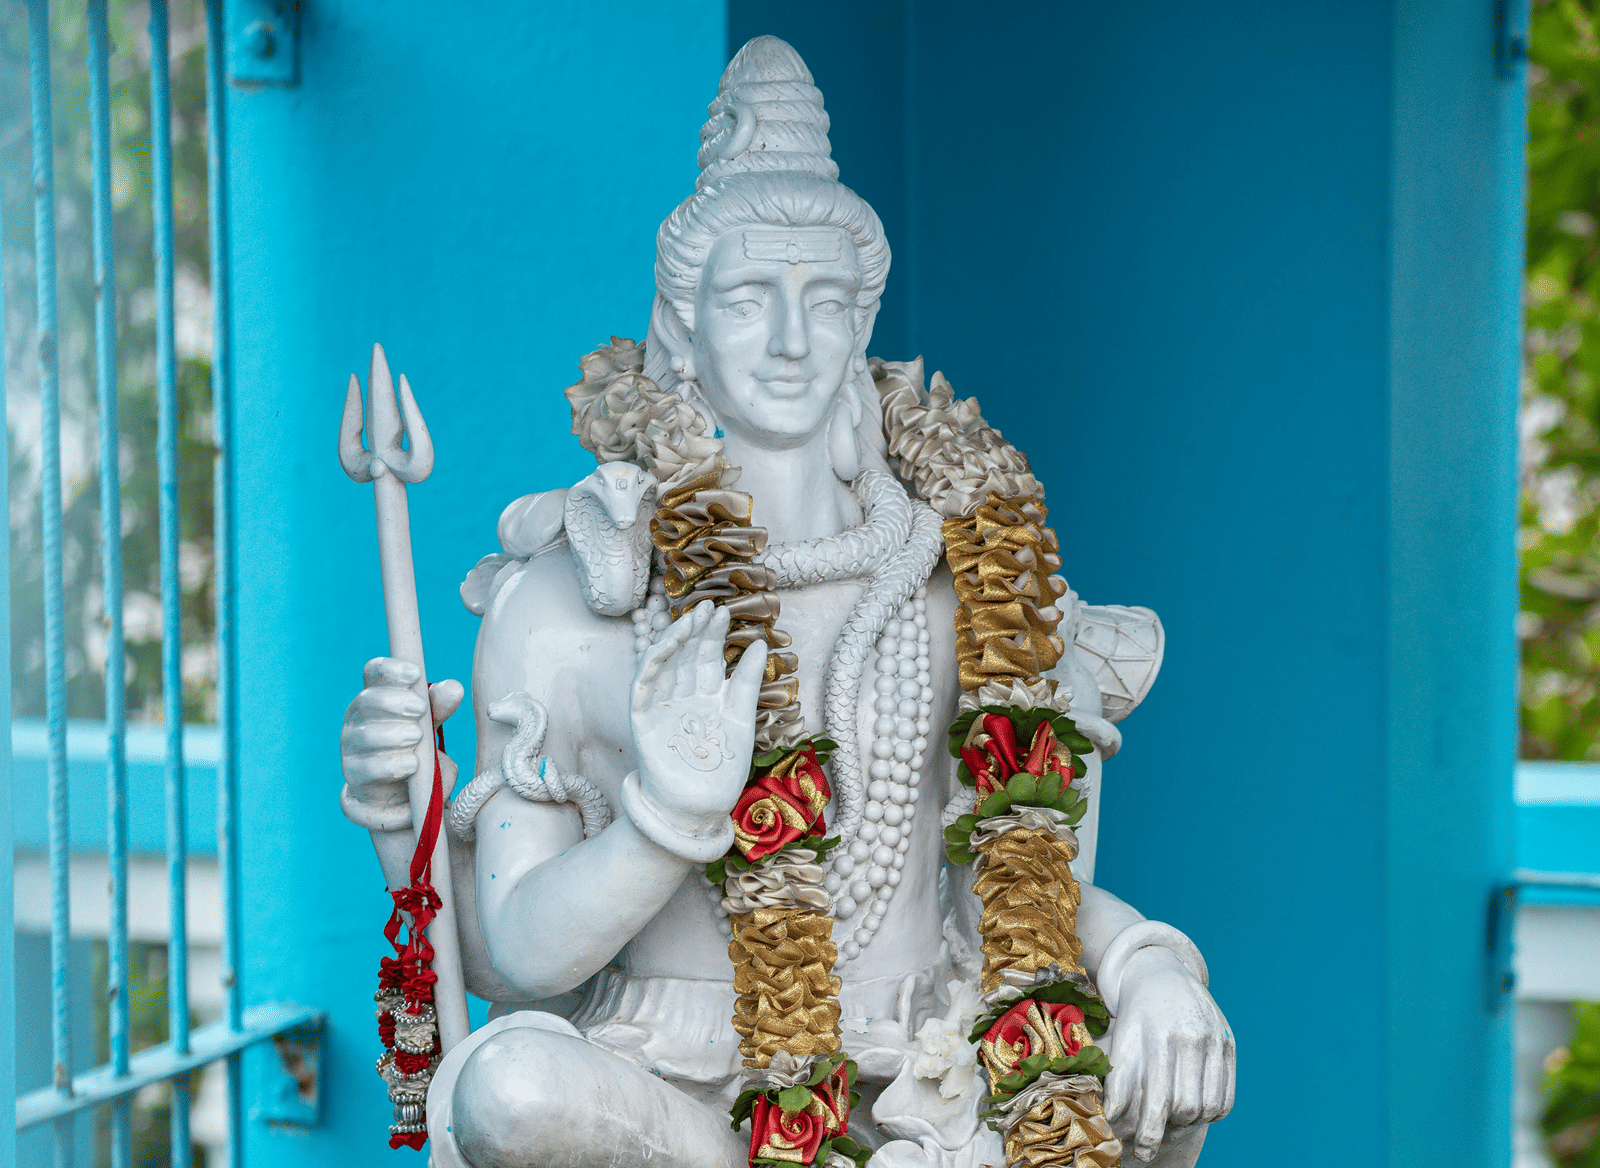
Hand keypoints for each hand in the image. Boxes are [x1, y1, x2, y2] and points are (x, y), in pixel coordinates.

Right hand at [340, 656, 463, 794]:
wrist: (402, 792)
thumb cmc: (416, 747)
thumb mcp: (431, 723)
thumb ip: (439, 705)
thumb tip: (454, 687)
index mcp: (377, 694)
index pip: (374, 672)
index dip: (391, 669)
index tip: (415, 673)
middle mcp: (358, 716)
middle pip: (367, 700)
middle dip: (394, 702)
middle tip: (420, 709)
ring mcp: (351, 745)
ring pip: (366, 735)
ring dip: (394, 734)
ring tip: (417, 737)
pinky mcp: (354, 774)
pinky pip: (368, 768)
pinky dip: (392, 765)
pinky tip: (412, 764)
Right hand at [630, 600, 766, 825]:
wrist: (699, 808)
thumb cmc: (722, 769)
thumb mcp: (742, 719)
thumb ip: (748, 682)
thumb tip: (762, 643)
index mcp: (706, 697)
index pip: (708, 658)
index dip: (714, 635)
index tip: (724, 612)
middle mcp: (683, 697)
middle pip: (687, 656)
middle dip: (696, 631)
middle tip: (708, 606)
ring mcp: (661, 706)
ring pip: (665, 664)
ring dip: (675, 640)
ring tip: (691, 620)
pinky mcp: (642, 718)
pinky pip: (643, 685)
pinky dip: (652, 663)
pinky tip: (666, 644)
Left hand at [1103, 947, 1233, 1160]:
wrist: (1162, 974)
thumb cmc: (1135, 1014)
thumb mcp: (1121, 1041)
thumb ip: (1118, 1081)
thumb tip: (1110, 1121)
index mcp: (1159, 1036)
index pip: (1161, 1099)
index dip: (1151, 1132)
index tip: (1142, 1151)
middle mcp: (1192, 1036)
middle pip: (1188, 1107)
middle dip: (1169, 1130)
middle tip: (1153, 1136)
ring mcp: (1215, 1038)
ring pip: (1209, 1106)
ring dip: (1190, 1124)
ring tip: (1171, 1122)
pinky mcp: (1230, 1042)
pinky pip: (1227, 1096)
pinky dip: (1211, 1112)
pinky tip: (1194, 1109)